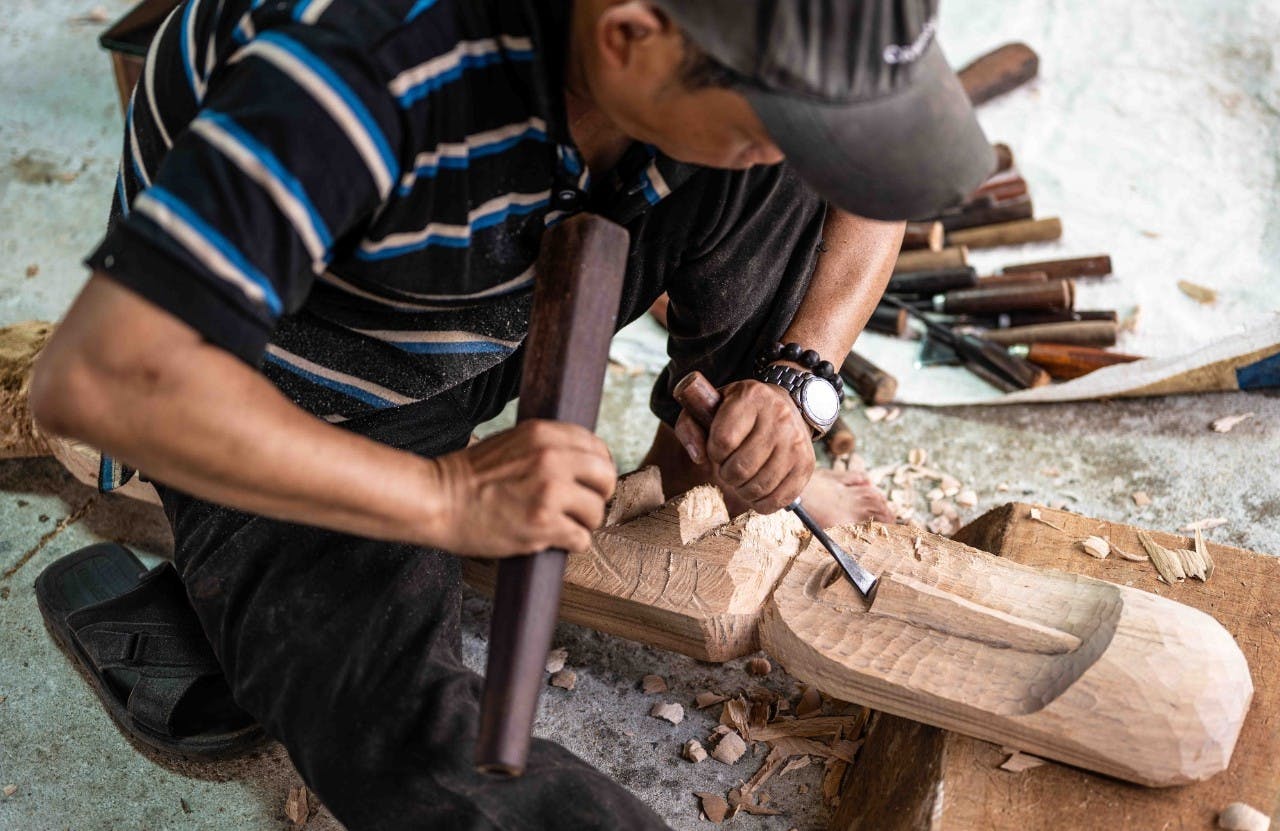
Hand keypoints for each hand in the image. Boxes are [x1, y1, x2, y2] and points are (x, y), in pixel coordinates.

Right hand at [428, 420, 615, 557]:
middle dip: (598, 495)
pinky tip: (551, 540)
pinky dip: (570, 544)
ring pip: (596, 512)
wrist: (438, 500)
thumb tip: (582, 461)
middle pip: (606, 478)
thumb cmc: (469, 476)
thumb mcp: (512, 442)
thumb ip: (547, 447)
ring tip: (560, 525)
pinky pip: (581, 539)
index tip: (588, 482)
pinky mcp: (543, 524)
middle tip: (581, 507)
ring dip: (582, 523)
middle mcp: (553, 459)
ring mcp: (550, 492)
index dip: (597, 469)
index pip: (598, 448)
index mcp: (545, 434)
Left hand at [673, 379, 813, 514]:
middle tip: (729, 468)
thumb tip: (699, 457)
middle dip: (727, 474)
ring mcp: (796, 441)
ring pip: (759, 486)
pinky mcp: (806, 464)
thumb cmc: (738, 411)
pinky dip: (762, 503)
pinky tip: (756, 492)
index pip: (723, 440)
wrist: (783, 406)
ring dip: (742, 490)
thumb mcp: (708, 408)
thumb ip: (690, 427)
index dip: (714, 452)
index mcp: (751, 396)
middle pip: (740, 468)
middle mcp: (779, 416)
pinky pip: (779, 499)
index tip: (718, 449)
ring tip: (742, 479)